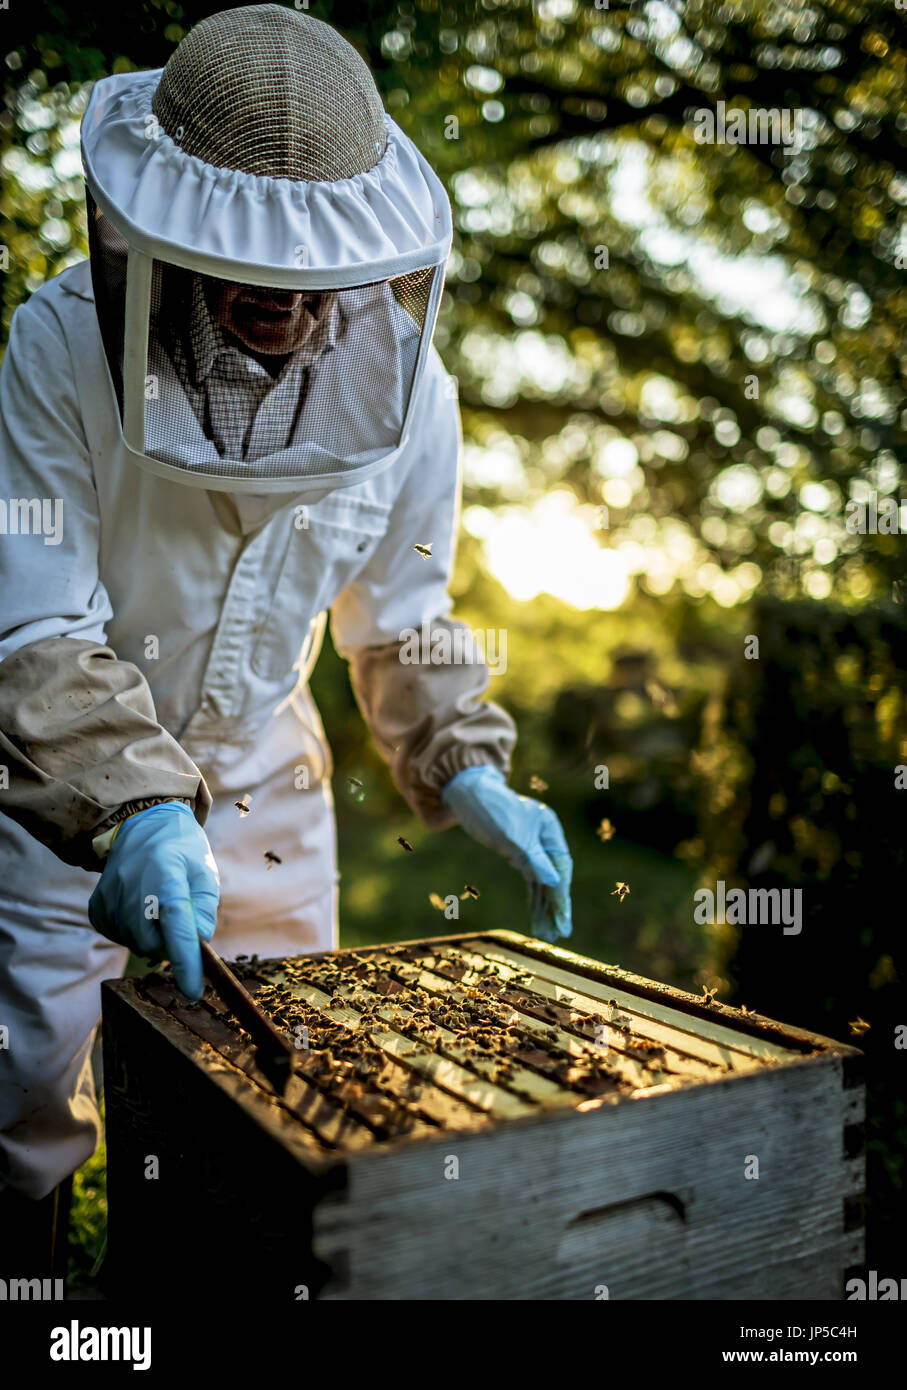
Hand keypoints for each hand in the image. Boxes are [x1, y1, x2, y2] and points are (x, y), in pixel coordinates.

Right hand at [89, 802, 219, 998]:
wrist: (140, 826)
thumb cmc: (180, 849)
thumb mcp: (205, 871)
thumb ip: (206, 908)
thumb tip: (199, 941)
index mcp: (166, 878)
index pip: (177, 929)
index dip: (186, 964)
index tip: (194, 992)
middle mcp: (133, 890)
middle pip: (153, 944)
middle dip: (171, 942)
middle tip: (179, 919)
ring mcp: (110, 899)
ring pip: (135, 943)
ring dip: (152, 935)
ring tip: (158, 905)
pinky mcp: (96, 907)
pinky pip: (118, 936)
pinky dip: (133, 931)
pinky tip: (140, 908)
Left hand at [440, 765, 571, 941]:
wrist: (467, 795)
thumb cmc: (491, 810)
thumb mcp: (511, 836)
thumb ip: (533, 859)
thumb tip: (555, 882)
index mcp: (550, 829)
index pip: (561, 868)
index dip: (561, 896)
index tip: (563, 922)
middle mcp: (545, 839)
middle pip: (555, 877)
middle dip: (554, 907)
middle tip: (557, 935)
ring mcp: (534, 847)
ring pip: (542, 882)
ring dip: (543, 908)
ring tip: (545, 935)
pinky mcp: (520, 854)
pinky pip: (531, 880)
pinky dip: (533, 898)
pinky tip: (536, 917)